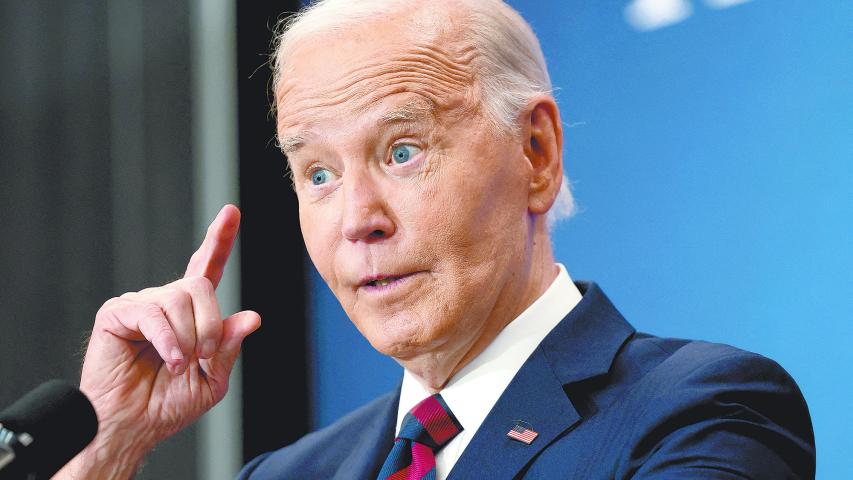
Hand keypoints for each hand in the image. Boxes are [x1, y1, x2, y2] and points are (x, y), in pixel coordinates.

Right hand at [57, 205, 260, 478]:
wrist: (133, 426)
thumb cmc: (167, 405)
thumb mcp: (211, 378)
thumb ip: (228, 345)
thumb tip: (252, 317)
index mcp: (190, 312)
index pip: (207, 267)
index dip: (220, 239)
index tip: (232, 212)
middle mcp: (166, 301)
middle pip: (201, 286)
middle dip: (211, 324)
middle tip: (204, 355)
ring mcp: (141, 304)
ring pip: (180, 298)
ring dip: (189, 337)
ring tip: (181, 364)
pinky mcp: (117, 313)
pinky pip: (153, 313)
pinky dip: (169, 340)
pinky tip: (171, 361)